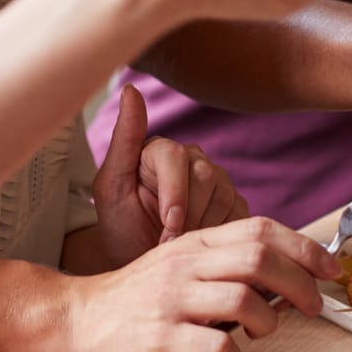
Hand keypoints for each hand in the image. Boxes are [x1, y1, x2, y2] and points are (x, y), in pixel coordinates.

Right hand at [64, 217, 340, 351]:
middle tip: (314, 305)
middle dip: (300, 283)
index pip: (258, 229)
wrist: (82, 318)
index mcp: (194, 242)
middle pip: (259, 260)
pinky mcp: (162, 339)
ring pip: (244, 301)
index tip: (329, 267)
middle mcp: (185, 265)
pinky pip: (218, 347)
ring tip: (264, 330)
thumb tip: (288, 272)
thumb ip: (226, 260)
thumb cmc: (141, 294)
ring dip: (270, 321)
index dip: (303, 246)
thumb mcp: (181, 261)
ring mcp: (173, 301)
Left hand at [93, 83, 246, 265]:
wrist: (138, 262)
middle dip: (188, 216)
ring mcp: (218, 181)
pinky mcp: (235, 205)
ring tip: (179, 244)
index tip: (167, 225)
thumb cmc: (120, 226)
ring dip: (202, 229)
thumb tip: (130, 89)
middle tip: (167, 242)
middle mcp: (192, 159)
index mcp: (160, 149)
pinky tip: (200, 244)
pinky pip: (240, 216)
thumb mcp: (111, 187)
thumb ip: (123, 138)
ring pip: (225, 197)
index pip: (176, 156)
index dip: (175, 193)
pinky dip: (221, 236)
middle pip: (205, 176)